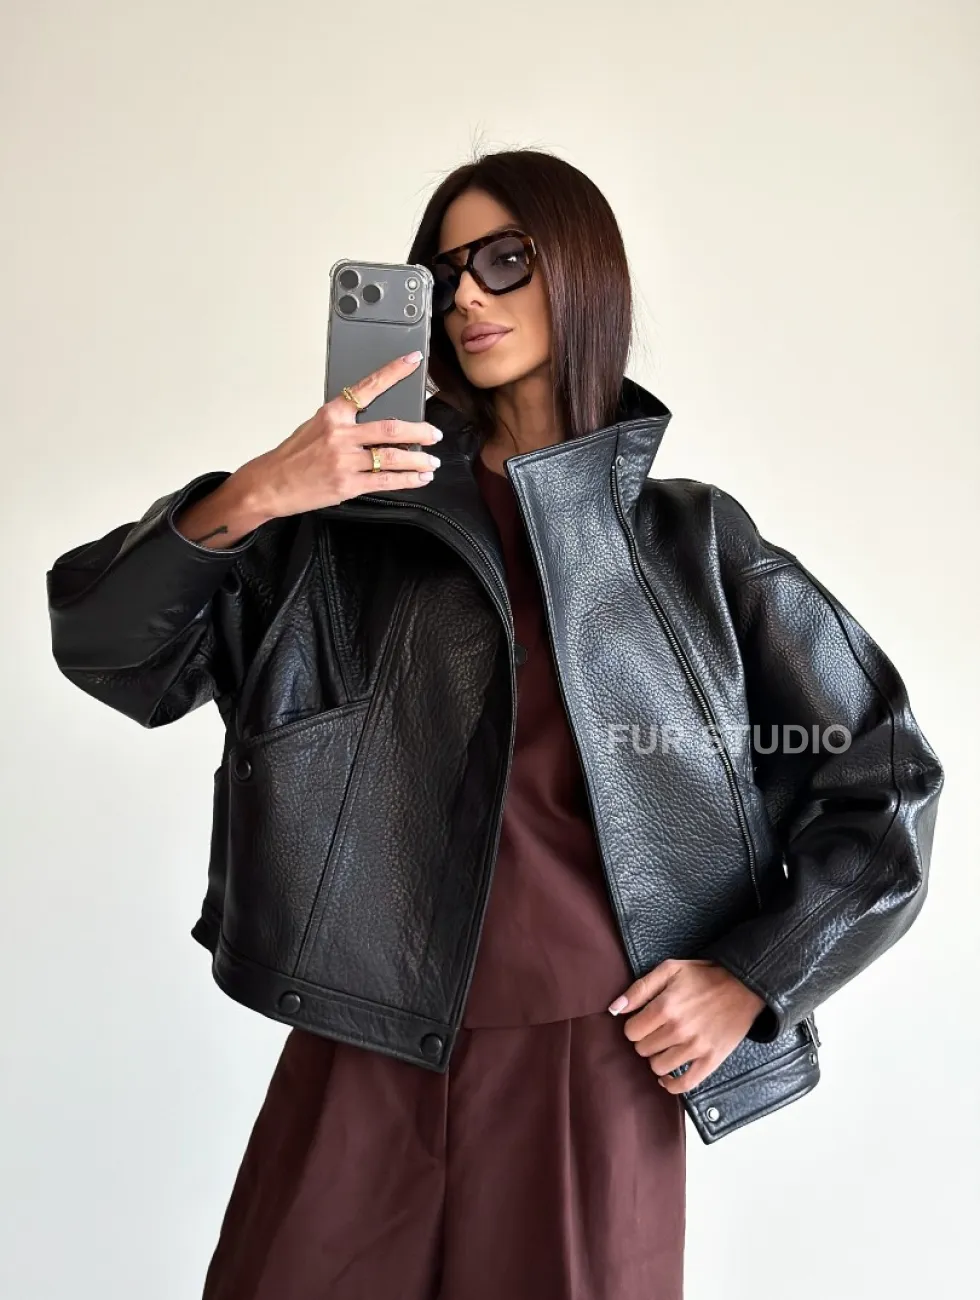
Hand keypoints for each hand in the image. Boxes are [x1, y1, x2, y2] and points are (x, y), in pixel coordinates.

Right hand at [236, 351, 444, 521]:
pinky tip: (419, 478)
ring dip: (419, 460)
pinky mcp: (348, 485)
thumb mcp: (315, 427)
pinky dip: (408, 480)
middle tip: (434, 434)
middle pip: (391, 429)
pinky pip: (386, 481)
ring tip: (432, 461)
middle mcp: (341, 435)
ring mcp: (345, 461)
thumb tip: (376, 423)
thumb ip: (345, 422)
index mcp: (333, 414)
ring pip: (393, 457)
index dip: (394, 372)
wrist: (270, 483)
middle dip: (420, 431)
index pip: (368, 387)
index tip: (412, 361)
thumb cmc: (292, 456)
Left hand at [608, 959, 765, 1092]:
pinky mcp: (711, 1060)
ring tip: (665, 1047)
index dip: (634, 1026)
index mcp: (665, 1006)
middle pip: (643, 1050)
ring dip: (657, 1059)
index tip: (643, 1021)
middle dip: (645, 1041)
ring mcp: (695, 1048)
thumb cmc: (704, 976)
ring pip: (658, 1067)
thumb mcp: (669, 969)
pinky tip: (668, 1076)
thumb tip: (615, 1009)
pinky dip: (671, 1084)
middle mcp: (678, 1030)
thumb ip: (639, 989)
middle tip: (656, 1031)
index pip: (631, 1032)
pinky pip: (684, 1084)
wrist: (744, 985)